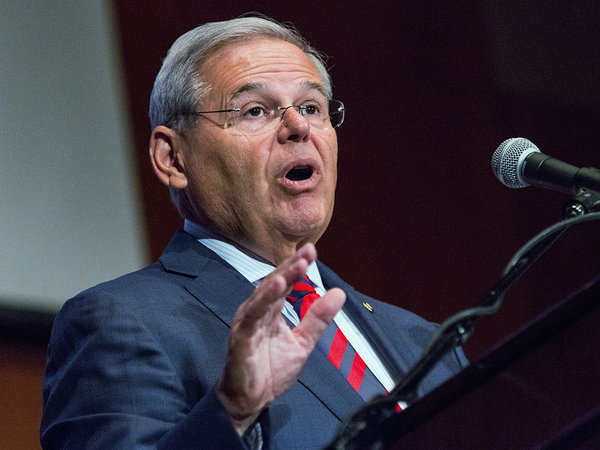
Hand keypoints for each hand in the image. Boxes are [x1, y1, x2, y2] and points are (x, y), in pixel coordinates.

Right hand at [216, 243, 345, 434]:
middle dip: (291, 266)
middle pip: (275, 283)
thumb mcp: (303, 342)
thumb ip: (318, 319)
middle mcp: (258, 311)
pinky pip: (253, 316)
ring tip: (297, 265)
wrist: (252, 400)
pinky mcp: (241, 337)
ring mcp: (248, 322)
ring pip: (264, 295)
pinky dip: (264, 300)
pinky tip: (277, 287)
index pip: (285, 282)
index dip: (297, 266)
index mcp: (271, 311)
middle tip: (308, 251)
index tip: (312, 250)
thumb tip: (339, 293)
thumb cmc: (271, 370)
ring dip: (281, 278)